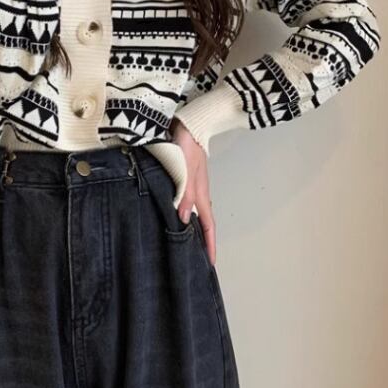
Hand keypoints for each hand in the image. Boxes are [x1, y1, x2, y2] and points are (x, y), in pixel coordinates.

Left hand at [170, 118, 216, 265]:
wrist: (189, 124)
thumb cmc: (187, 145)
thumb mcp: (184, 169)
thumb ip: (184, 193)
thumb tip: (182, 218)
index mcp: (200, 193)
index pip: (207, 224)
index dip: (210, 244)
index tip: (211, 263)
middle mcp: (199, 192)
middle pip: (203, 222)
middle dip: (203, 241)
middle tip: (197, 259)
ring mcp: (193, 185)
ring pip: (194, 212)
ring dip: (193, 228)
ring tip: (186, 243)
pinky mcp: (186, 178)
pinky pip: (187, 202)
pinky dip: (184, 213)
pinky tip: (176, 216)